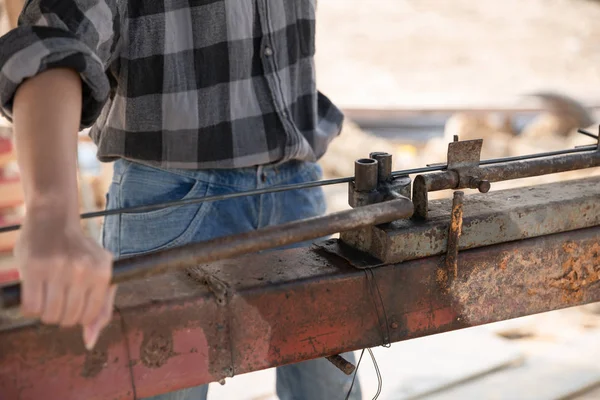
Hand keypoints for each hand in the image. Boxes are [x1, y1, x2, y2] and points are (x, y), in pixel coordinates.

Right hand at [14, 209, 115, 349]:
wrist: (54, 218)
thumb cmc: (79, 251)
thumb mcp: (99, 274)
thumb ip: (101, 308)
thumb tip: (89, 342)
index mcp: (103, 272)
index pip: (89, 316)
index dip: (77, 317)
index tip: (72, 305)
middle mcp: (84, 271)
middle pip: (68, 319)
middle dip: (60, 316)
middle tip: (57, 300)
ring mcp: (60, 268)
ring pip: (49, 316)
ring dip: (44, 313)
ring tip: (46, 298)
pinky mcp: (35, 267)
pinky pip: (31, 307)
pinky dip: (29, 308)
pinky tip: (34, 294)